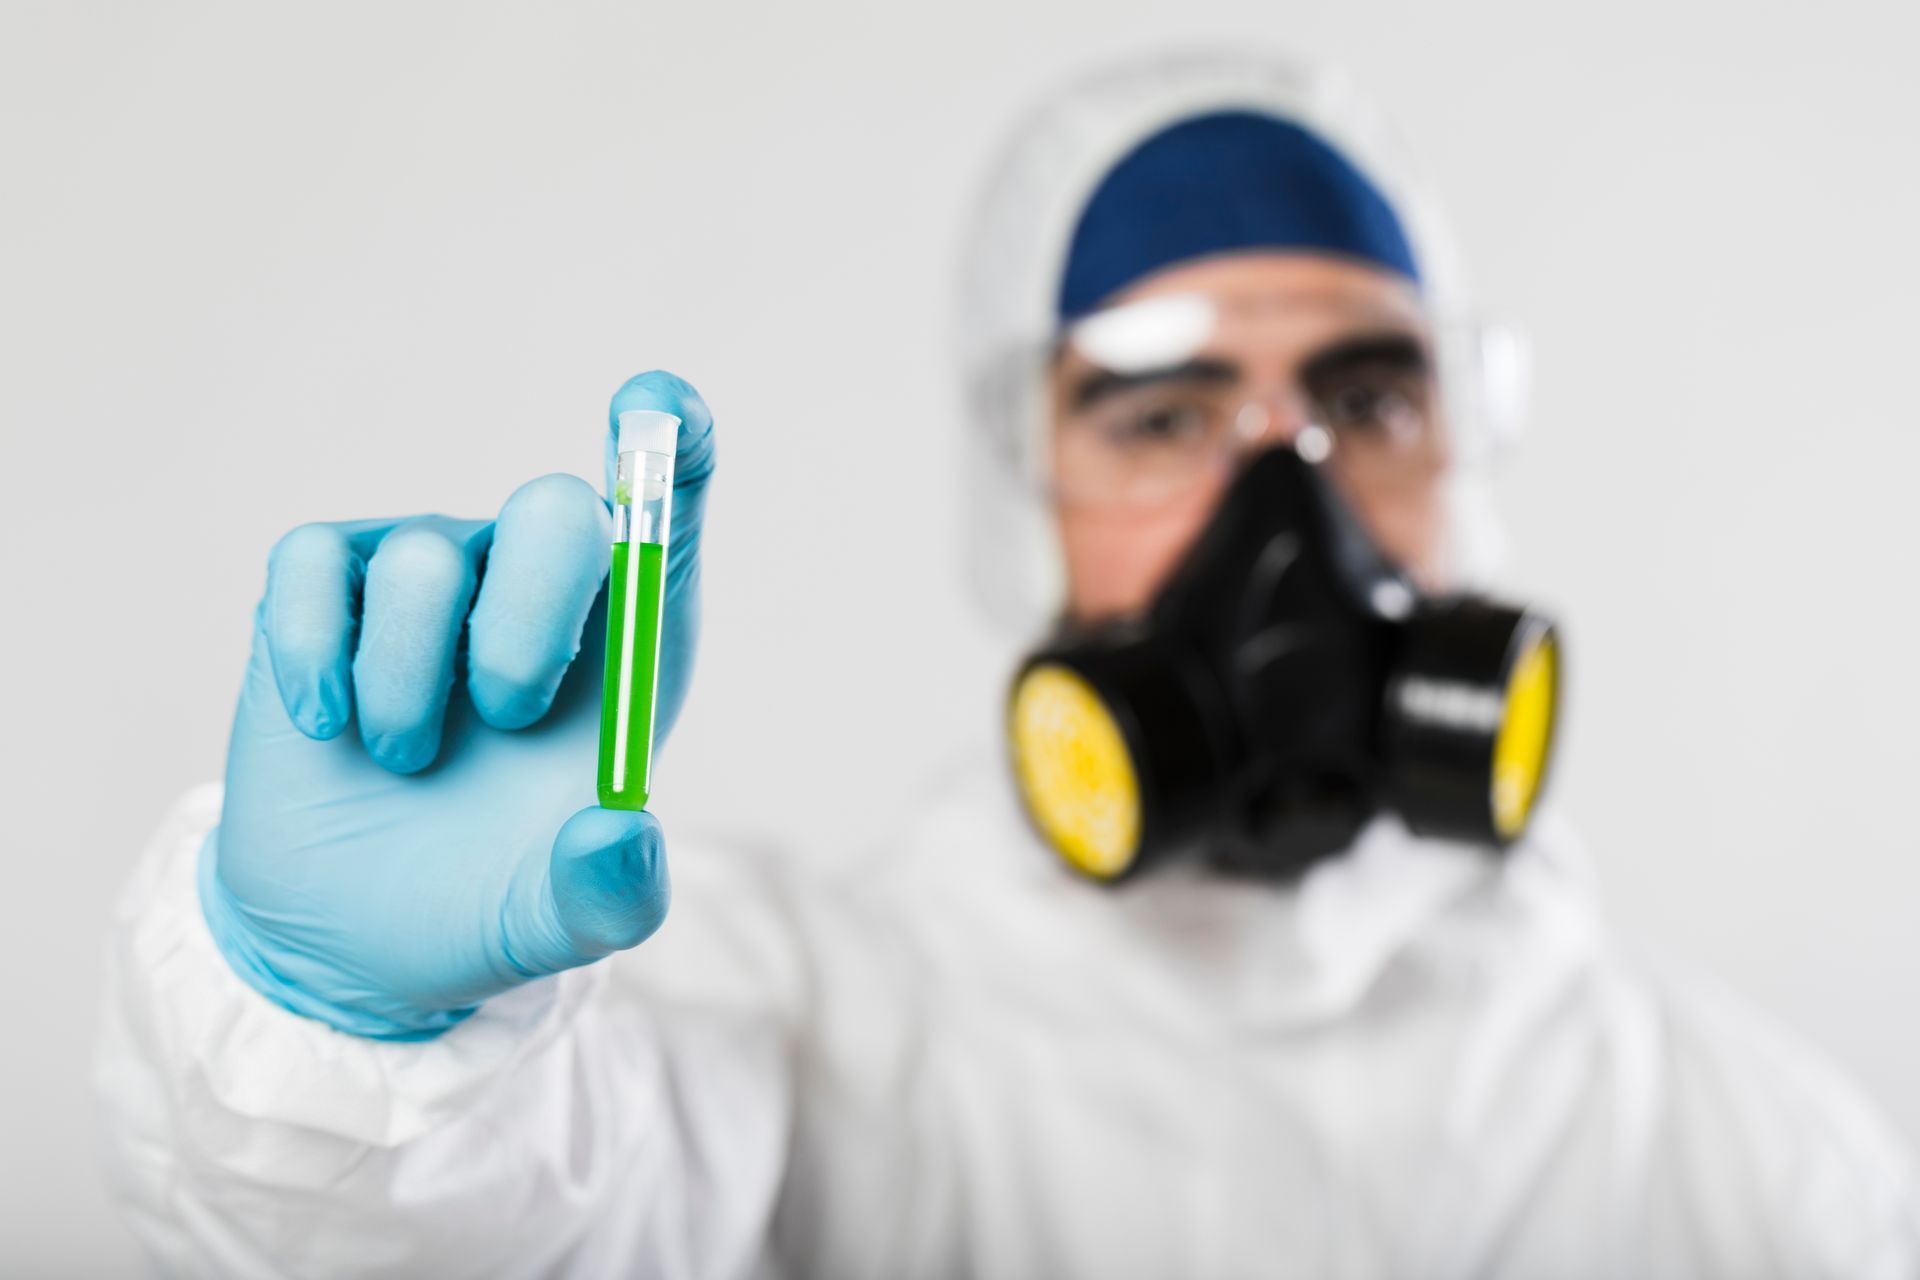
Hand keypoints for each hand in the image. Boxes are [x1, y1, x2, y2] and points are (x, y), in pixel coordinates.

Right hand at [199, 371, 714, 1038]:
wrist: (356, 933)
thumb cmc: (487, 897)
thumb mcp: (558, 923)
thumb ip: (609, 895)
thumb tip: (624, 838)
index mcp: (626, 638)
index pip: (669, 504)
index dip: (672, 440)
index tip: (657, 407)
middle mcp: (536, 584)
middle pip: (557, 509)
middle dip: (530, 619)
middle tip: (506, 719)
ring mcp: (430, 575)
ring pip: (425, 559)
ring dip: (408, 686)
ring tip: (408, 759)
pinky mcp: (325, 586)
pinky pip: (313, 563)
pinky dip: (316, 651)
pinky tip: (329, 726)